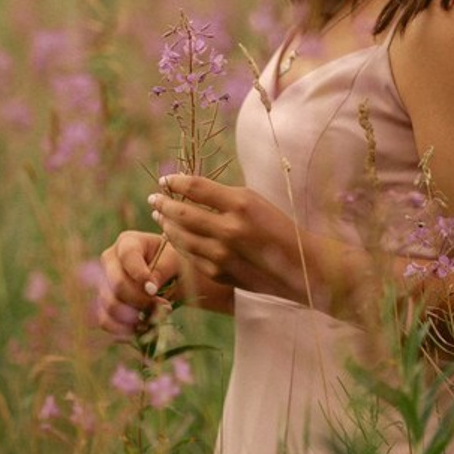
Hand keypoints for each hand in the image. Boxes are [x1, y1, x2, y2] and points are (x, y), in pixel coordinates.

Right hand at [96, 229, 181, 337]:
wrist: (169, 274)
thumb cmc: (172, 261)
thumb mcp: (174, 260)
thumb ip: (162, 270)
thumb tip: (149, 289)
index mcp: (127, 242)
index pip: (127, 257)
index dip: (140, 275)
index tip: (154, 290)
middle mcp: (110, 260)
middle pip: (117, 285)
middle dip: (140, 301)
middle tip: (163, 307)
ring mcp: (104, 282)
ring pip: (110, 305)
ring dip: (134, 318)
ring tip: (155, 318)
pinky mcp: (104, 303)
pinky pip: (104, 320)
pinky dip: (122, 329)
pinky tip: (140, 329)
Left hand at [149, 173, 306, 301]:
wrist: (300, 266)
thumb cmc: (277, 226)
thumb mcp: (254, 201)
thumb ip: (223, 197)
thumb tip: (189, 189)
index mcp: (240, 204)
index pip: (195, 187)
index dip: (176, 182)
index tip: (166, 180)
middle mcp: (229, 229)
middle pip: (182, 213)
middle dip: (163, 203)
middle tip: (154, 198)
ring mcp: (222, 254)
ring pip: (181, 236)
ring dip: (166, 224)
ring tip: (159, 216)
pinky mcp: (219, 273)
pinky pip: (190, 255)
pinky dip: (179, 243)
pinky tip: (174, 236)